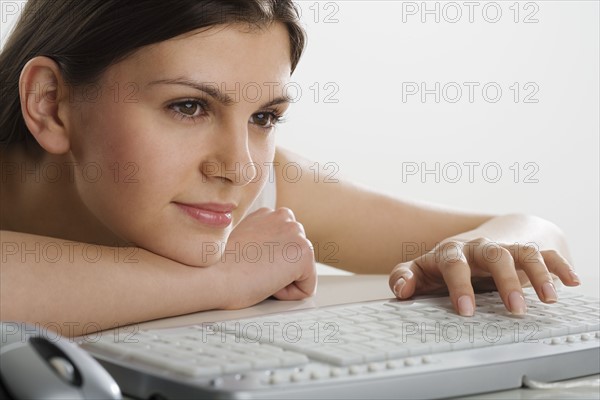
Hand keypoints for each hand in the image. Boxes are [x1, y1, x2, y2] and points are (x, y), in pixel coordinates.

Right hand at [217, 207, 316, 308]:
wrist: (207, 274)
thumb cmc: (216, 267)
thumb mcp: (242, 244)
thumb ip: (261, 242)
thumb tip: (269, 256)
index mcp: (268, 214)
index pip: (284, 247)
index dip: (266, 264)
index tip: (247, 264)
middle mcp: (284, 217)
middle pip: (295, 259)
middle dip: (277, 270)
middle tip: (251, 271)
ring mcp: (296, 233)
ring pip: (301, 273)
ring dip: (282, 281)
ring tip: (257, 275)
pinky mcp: (303, 253)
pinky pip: (307, 288)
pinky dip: (288, 294)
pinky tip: (266, 283)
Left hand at [388, 237, 579, 315]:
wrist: (472, 244)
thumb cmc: (443, 265)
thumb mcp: (421, 270)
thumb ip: (404, 277)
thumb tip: (400, 289)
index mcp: (451, 252)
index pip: (454, 263)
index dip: (459, 284)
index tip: (465, 310)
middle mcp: (479, 247)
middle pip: (494, 256)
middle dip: (505, 282)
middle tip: (514, 311)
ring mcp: (504, 248)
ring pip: (524, 253)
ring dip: (537, 274)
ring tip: (548, 300)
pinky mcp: (524, 253)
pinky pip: (546, 254)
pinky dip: (559, 267)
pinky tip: (571, 283)